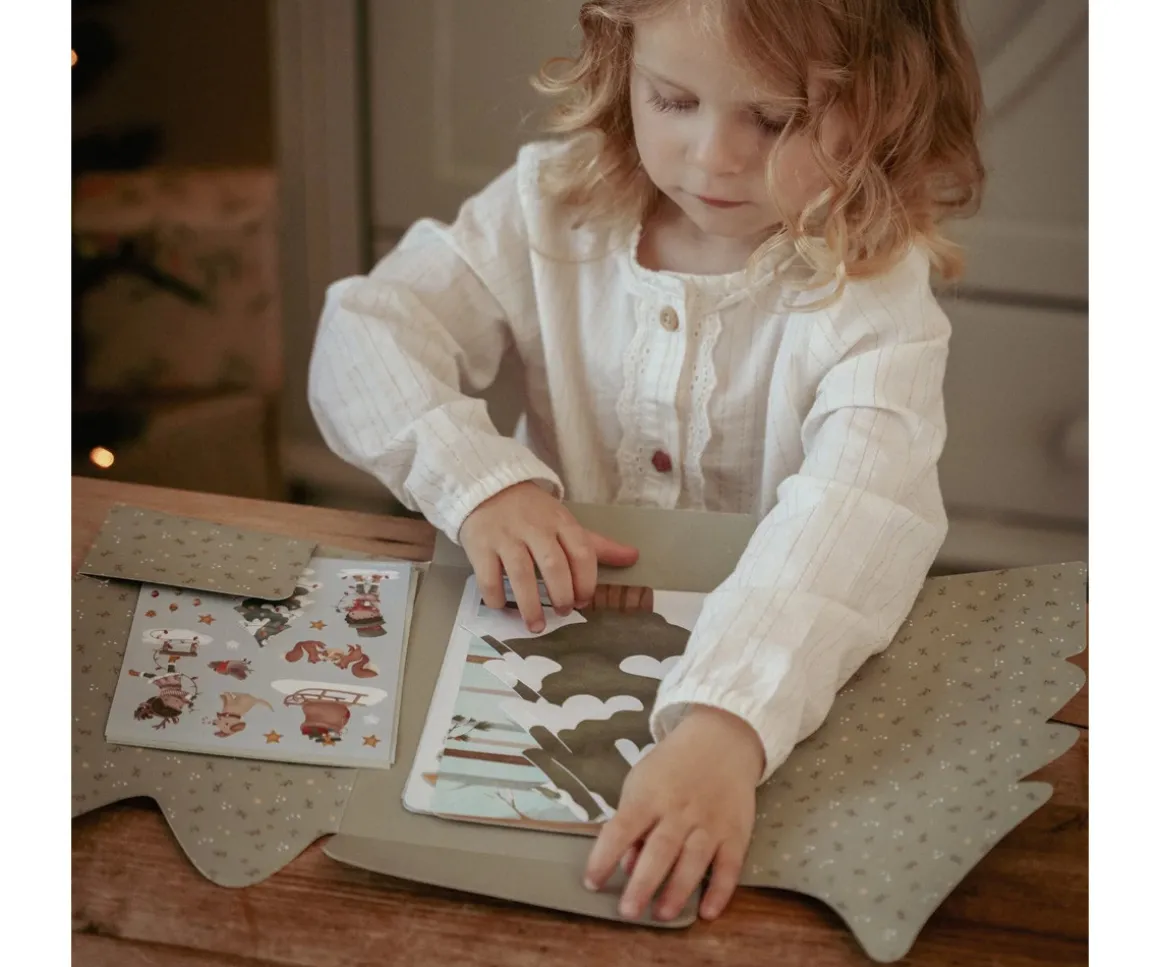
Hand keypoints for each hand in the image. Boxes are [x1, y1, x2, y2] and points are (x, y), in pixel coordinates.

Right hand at [459, 481, 638, 631]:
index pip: (581, 551)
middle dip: (562, 593)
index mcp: (561, 522)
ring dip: (530, 604)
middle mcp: (534, 528)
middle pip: (553, 564)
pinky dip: (496, 597)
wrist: (488, 488)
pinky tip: (502, 608)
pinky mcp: (480, 545)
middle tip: (564, 611)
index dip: (586, 580)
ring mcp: (505, 536)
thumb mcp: (565, 522)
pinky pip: (488, 576)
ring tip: (536, 625)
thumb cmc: (532, 512)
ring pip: (521, 573)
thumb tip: (633, 557)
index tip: (584, 600)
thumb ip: (596, 544)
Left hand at [583, 706, 764, 921]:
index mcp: (649, 796)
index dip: (604, 856)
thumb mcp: (641, 783)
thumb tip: (626, 865)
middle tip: (628, 912)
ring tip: (662, 915)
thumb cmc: (672, 767)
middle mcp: (679, 809)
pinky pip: (729, 865)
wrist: (721, 741)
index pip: (621, 828)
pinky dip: (720, 890)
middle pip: (660, 849)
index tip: (591, 882)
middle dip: (643, 883)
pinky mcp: (736, 832)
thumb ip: (632, 823)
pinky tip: (707, 912)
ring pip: (694, 860)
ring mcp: (710, 821)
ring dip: (677, 890)